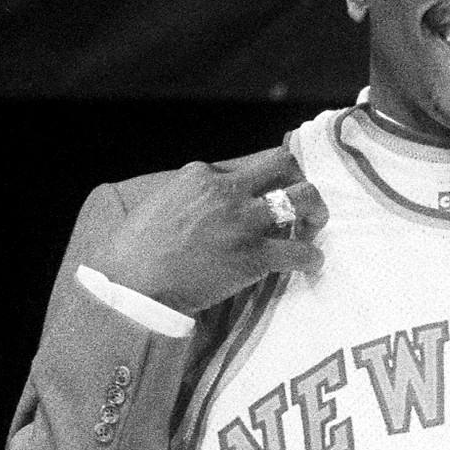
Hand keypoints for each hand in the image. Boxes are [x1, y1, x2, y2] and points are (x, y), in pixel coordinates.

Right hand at [92, 149, 327, 313]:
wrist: (135, 285)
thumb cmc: (134, 252)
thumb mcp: (158, 203)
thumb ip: (187, 196)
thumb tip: (199, 205)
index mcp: (200, 174)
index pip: (246, 164)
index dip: (259, 180)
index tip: (264, 193)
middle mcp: (228, 189)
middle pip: (283, 163)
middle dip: (298, 176)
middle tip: (301, 200)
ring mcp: (245, 220)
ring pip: (303, 197)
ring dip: (316, 210)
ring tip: (313, 226)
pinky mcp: (256, 255)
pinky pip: (301, 251)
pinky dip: (312, 257)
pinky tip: (312, 263)